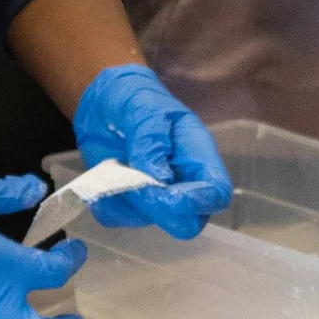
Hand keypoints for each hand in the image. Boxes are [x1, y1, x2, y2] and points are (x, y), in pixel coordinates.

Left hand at [71, 65, 233, 238]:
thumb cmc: (133, 98)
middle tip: (133, 182)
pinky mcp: (128, 202)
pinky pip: (118, 218)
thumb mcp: (143, 108)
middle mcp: (181, 182)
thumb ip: (152, 141)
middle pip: (188, 221)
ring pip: (149, 221)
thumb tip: (160, 179)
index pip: (217, 192)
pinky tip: (101, 176)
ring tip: (114, 166)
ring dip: (127, 201)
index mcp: (197, 154)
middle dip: (159, 209)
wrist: (103, 101)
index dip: (199, 202)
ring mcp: (155, 196)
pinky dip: (105, 202)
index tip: (170, 197)